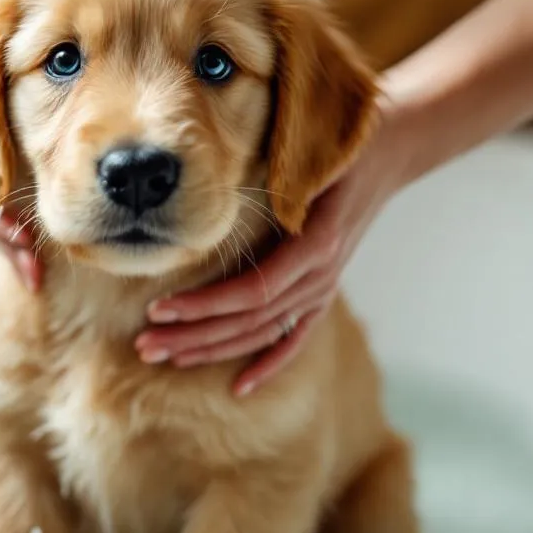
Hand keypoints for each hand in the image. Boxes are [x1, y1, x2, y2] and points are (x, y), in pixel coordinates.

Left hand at [134, 121, 409, 395]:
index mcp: (315, 245)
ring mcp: (323, 288)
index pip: (252, 292)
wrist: (388, 148)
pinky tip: (239, 389)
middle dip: (193, 336)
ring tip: (165, 358)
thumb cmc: (338, 143)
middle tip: (144, 346)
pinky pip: (294, 339)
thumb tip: (222, 197)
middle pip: (248, 321)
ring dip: (212, 350)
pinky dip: (268, 365)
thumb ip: (279, 182)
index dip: (204, 306)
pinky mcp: (322, 291)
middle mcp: (320, 276)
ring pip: (261, 333)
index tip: (158, 308)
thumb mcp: (308, 155)